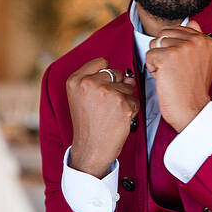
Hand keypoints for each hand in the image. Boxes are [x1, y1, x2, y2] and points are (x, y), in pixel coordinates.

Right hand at [65, 57, 137, 177]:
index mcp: (76, 80)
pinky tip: (119, 120)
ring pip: (128, 86)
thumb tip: (128, 77)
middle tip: (105, 106)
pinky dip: (131, 111)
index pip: (102, 62)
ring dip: (125, 99)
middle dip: (117, 87)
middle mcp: (89, 83)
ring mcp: (106, 92)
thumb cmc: (87, 125)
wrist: (90, 149)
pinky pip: (135, 101)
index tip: (101, 88)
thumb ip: (98, 80)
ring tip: (111, 114)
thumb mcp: (80, 97)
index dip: (106, 75)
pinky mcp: (122, 103)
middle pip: (117, 73)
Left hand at [144, 25, 211, 131]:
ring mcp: (182, 47)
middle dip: (163, 52)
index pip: (177, 29)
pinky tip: (164, 79)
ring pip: (154, 44)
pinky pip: (148, 55)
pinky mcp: (168, 57)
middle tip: (175, 71)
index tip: (181, 64)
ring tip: (170, 74)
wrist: (192, 110)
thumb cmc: (194, 89)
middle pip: (163, 35)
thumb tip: (192, 21)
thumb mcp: (203, 60)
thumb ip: (196, 40)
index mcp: (206, 40)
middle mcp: (197, 40)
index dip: (172, 47)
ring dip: (157, 61)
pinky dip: (152, 69)